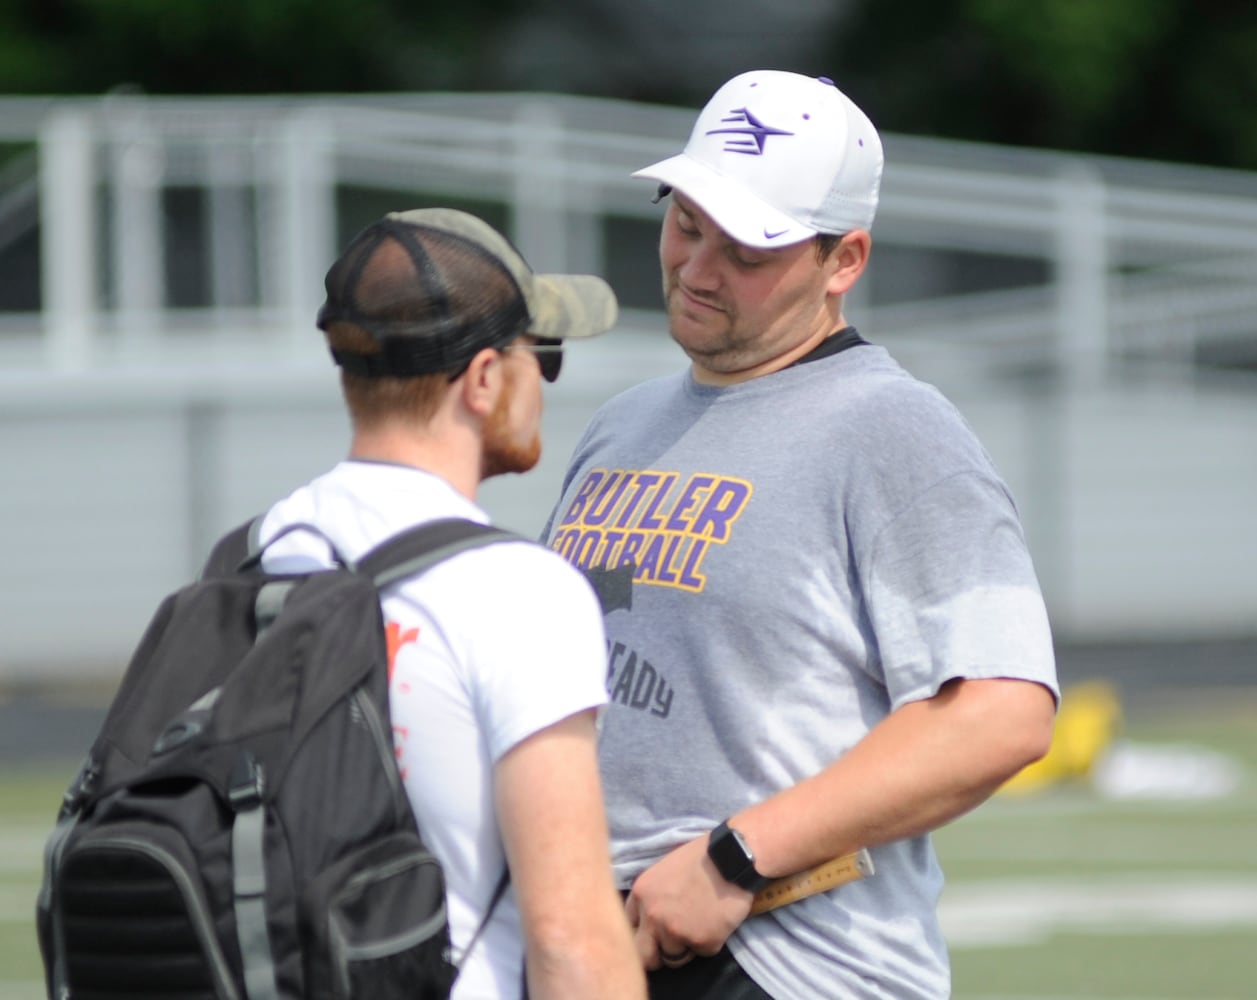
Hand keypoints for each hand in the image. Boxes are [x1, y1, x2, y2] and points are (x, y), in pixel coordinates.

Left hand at [624, 832, 753, 969]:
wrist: (732, 857)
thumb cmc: (699, 857)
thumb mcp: (662, 871)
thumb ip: (650, 898)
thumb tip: (644, 922)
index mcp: (640, 895)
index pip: (627, 929)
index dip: (641, 935)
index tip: (651, 936)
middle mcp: (653, 916)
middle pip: (644, 956)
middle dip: (657, 954)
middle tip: (671, 945)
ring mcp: (677, 931)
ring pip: (674, 958)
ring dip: (685, 947)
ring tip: (699, 924)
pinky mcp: (702, 942)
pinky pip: (702, 952)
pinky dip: (710, 941)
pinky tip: (716, 920)